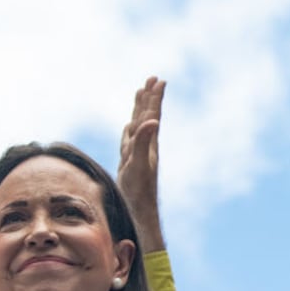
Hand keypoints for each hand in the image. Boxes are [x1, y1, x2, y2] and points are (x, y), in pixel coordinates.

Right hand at [117, 76, 166, 250]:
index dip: (154, 99)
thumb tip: (153, 121)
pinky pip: (130, 140)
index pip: (152, 116)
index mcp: (148, 143)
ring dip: (140, 109)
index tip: (159, 81)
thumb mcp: (139, 164)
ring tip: (142, 95)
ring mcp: (138, 154)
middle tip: (153, 79)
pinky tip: (131, 127)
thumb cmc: (139, 190)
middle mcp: (145, 146)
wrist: (138, 211)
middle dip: (149, 98)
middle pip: (146, 116)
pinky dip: (131, 129)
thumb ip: (144, 141)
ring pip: (138, 126)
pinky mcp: (131, 162)